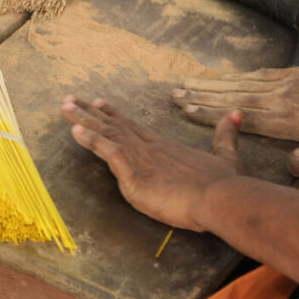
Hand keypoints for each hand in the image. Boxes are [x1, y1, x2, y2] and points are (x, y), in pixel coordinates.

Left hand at [61, 96, 240, 231]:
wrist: (221, 198)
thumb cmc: (223, 185)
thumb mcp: (226, 156)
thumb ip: (225, 136)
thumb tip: (234, 113)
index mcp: (165, 147)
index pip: (134, 126)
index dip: (114, 114)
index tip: (100, 102)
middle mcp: (149, 148)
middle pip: (114, 125)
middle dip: (89, 112)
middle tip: (69, 99)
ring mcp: (140, 160)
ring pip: (106, 134)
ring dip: (83, 120)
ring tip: (64, 107)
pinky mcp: (134, 175)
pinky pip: (108, 151)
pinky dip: (91, 140)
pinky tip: (75, 131)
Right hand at [171, 59, 298, 176]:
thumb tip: (291, 170)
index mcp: (285, 119)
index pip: (239, 115)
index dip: (210, 112)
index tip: (184, 108)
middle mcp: (277, 98)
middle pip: (231, 96)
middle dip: (199, 94)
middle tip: (173, 92)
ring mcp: (282, 84)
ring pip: (238, 83)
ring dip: (210, 83)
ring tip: (185, 81)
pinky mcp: (290, 74)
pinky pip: (254, 75)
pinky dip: (233, 76)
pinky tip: (221, 77)